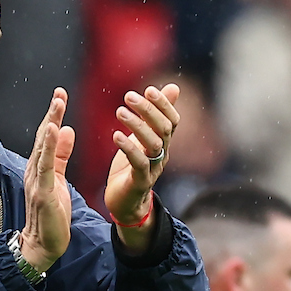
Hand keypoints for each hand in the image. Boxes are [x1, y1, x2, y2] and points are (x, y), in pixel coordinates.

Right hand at [19, 87, 75, 272]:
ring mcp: (36, 181)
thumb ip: (62, 156)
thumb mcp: (59, 180)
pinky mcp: (42, 193)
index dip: (53, 115)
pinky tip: (53, 131)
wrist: (42, 245)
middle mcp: (34, 170)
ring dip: (50, 124)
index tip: (61, 95)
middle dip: (51, 113)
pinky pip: (44, 166)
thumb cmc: (50, 216)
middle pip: (43, 137)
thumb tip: (68, 130)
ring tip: (58, 103)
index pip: (47, 136)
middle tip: (60, 92)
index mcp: (39, 167)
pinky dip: (48, 147)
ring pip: (43, 148)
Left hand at [104, 85, 179, 239]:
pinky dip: (128, 147)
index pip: (172, 120)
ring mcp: (153, 169)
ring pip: (153, 144)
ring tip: (119, 111)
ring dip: (137, 125)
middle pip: (163, 129)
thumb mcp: (143, 137)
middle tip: (129, 96)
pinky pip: (139, 163)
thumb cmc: (132, 167)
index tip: (149, 89)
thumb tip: (174, 87)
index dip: (164, 104)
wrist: (125, 203)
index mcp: (163, 143)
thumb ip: (156, 114)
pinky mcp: (140, 182)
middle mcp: (162, 154)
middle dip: (148, 110)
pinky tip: (116, 135)